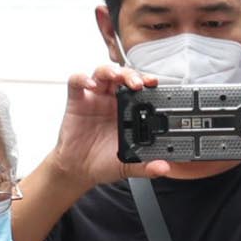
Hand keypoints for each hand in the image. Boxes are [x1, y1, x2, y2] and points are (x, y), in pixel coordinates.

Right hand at [50, 61, 168, 188]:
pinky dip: (82, 78)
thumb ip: (146, 166)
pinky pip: (76, 82)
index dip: (148, 83)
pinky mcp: (76, 101)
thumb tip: (163, 168)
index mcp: (129, 112)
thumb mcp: (129, 165)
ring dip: (111, 71)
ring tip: (118, 77)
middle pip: (123, 77)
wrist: (80, 169)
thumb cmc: (104, 161)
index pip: (141, 90)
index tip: (156, 85)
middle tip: (140, 83)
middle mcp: (113, 101)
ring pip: (102, 73)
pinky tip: (90, 84)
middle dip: (133, 75)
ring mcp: (95, 99)